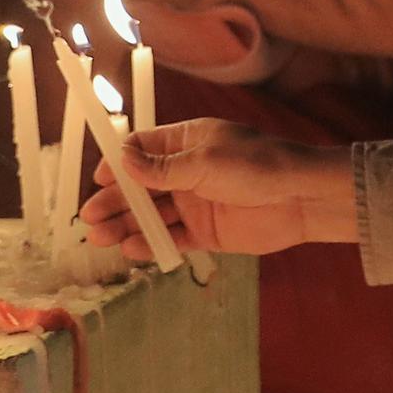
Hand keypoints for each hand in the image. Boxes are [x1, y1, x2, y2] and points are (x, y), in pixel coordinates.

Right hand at [80, 120, 359, 258]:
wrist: (302, 198)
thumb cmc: (258, 165)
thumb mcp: (204, 161)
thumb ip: (162, 168)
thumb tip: (123, 160)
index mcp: (186, 143)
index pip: (141, 151)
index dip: (118, 166)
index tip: (100, 181)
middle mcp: (187, 173)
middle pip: (140, 188)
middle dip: (114, 202)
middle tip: (90, 219)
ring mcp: (196, 203)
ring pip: (152, 215)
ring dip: (127, 225)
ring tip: (101, 238)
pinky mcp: (207, 232)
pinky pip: (173, 238)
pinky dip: (153, 244)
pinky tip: (132, 249)